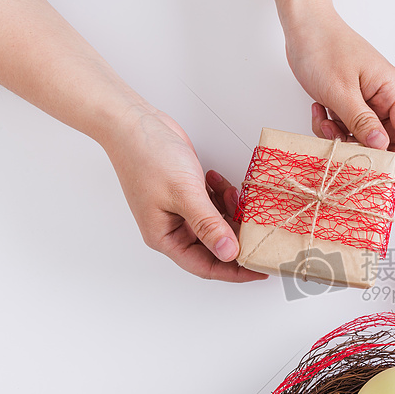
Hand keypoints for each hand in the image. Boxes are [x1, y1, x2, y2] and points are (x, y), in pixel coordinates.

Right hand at [103, 106, 266, 282]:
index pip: (206, 266)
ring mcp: (181, 211)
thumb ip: (208, 224)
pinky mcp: (188, 194)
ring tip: (235, 195)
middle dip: (238, 236)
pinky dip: (222, 195)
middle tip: (261, 229)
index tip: (261, 269)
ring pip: (217, 223)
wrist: (133, 122)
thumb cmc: (146, 156)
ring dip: (231, 212)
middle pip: (215, 246)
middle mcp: (173, 228)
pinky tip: (218, 181)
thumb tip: (229, 252)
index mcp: (165, 237)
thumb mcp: (183, 192)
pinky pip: (214, 205)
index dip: (236, 271)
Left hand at [274, 0, 394, 180]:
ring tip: (325, 125)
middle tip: (353, 163)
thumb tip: (380, 147)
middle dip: (369, 152)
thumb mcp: (341, 90)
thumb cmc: (323, 47)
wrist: (301, 27)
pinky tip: (318, 112)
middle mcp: (381, 97)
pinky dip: (330, 128)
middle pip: (388, 138)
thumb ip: (361, 121)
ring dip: (343, 139)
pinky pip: (345, 128)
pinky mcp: (346, 103)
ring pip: (362, 136)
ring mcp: (364, 100)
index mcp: (390, 90)